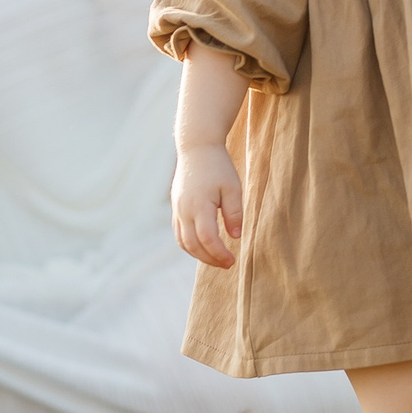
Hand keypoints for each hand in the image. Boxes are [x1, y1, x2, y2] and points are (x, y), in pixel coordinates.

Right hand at [172, 143, 243, 268]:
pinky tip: (204, 247)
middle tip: (227, 264)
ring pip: (183, 242)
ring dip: (199, 255)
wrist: (196, 148)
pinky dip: (190, 245)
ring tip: (216, 259)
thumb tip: (235, 237)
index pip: (207, 238)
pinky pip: (179, 233)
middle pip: (193, 245)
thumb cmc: (218, 166)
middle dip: (210, 259)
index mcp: (199, 205)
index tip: (232, 261)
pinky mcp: (176, 207)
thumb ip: (234, 213)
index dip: (219, 254)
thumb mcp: (233, 187)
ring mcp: (177, 209)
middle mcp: (184, 210)